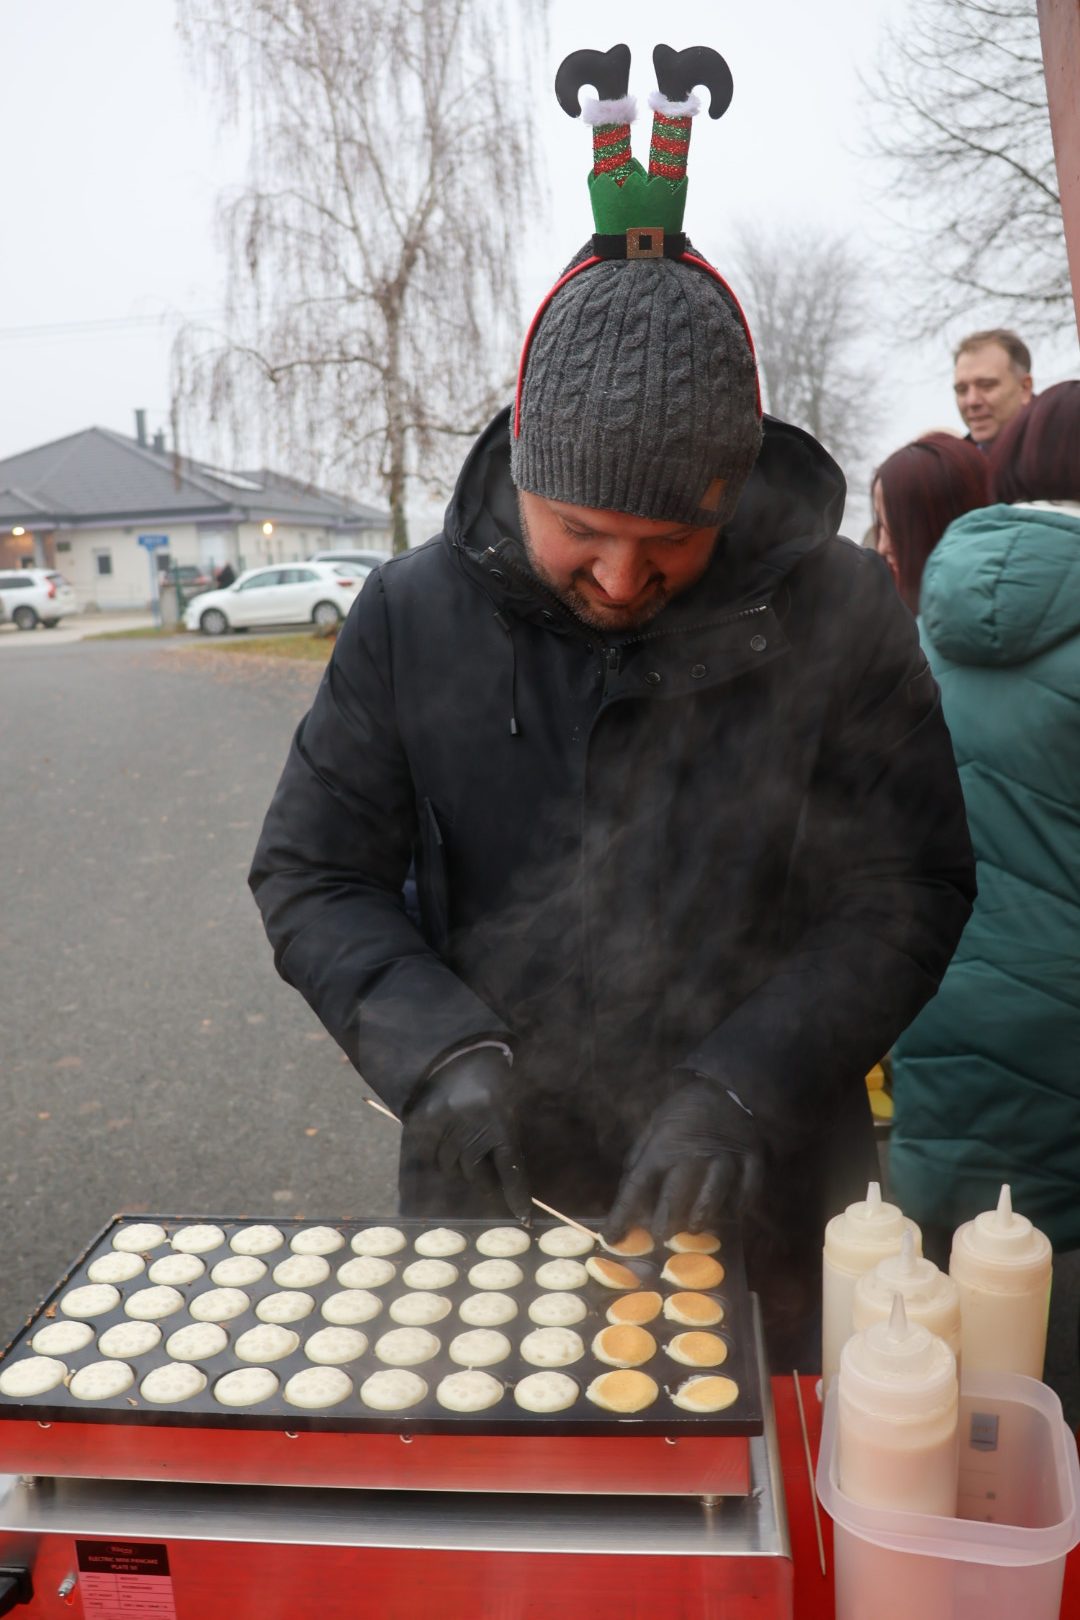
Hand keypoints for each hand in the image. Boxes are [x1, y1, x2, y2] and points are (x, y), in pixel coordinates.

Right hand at [404, 1049, 531, 1220]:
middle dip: (482, 1180)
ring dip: (458, 1165)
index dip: (516, 1194)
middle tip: (485, 1180)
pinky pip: (430, 1152)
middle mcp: (473, 1125)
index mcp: (500, 1122)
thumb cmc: (494, 1085)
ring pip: (450, 1165)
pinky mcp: (426, 1119)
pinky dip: (438, 1153)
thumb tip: (506, 1182)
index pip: (510, 1167)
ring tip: (463, 1149)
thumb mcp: (508, 1112)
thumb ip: (506, 1143)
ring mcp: (447, 1122)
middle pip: (474, 1172)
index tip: (522, 1215)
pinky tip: (445, 1142)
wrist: (464, 1055)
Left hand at [604, 1075, 759, 1242]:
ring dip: (702, 1215)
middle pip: (676, 1194)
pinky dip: (740, 1205)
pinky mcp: (751, 1160)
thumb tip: (626, 1194)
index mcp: (662, 1147)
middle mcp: (692, 1154)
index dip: (622, 1214)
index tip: (611, 1237)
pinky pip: (748, 1189)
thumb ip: (639, 1160)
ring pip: (713, 1193)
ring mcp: (724, 1157)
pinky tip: (732, 1216)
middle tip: (661, 1237)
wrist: (723, 1088)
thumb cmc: (682, 1114)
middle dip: (665, 1221)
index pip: (636, 1186)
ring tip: (695, 1229)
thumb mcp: (653, 1128)